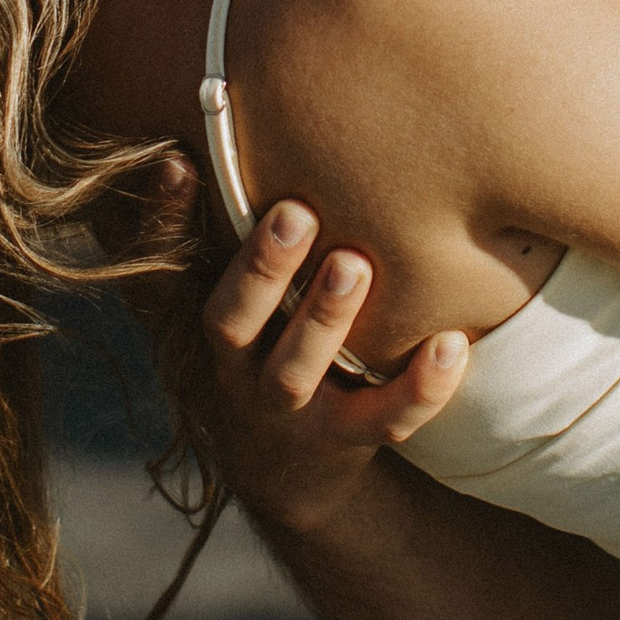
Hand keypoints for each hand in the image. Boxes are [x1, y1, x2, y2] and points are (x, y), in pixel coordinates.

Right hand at [197, 182, 468, 534]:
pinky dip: (421, 388)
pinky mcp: (351, 437)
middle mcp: (241, 373)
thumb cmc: (260, 345)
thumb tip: (174, 155)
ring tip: (354, 263)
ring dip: (324, 316)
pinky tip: (451, 344)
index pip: (169, 271)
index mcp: (211, 330)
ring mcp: (294, 411)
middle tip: (296, 211)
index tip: (184, 163)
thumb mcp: (222, 299)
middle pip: (234, 326)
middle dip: (262, 269)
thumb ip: (197, 236)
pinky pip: (386, 421)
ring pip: (296, 371)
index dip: (169, 225)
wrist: (290, 465)